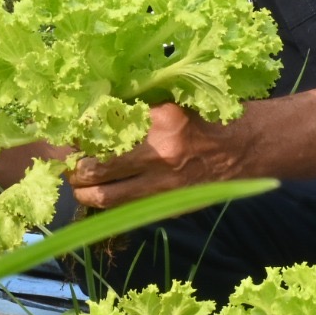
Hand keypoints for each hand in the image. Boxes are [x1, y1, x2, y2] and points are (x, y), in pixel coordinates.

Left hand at [67, 103, 238, 207]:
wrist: (246, 148)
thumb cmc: (207, 119)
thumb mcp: (170, 104)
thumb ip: (136, 112)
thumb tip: (93, 118)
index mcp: (157, 122)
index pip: (101, 132)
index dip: (79, 138)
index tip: (70, 137)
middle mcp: (157, 155)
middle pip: (97, 169)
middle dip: (75, 170)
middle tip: (69, 166)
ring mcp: (163, 185)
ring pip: (106, 198)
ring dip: (85, 193)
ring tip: (79, 186)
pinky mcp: (169, 206)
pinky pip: (128, 210)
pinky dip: (111, 206)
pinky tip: (104, 197)